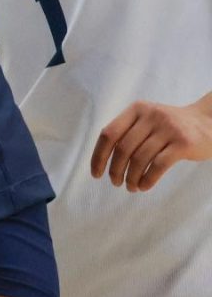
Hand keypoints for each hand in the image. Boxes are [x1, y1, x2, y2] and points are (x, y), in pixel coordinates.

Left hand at [92, 92, 211, 191]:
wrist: (208, 123)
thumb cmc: (171, 126)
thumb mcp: (147, 120)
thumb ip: (128, 132)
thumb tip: (102, 158)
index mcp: (136, 109)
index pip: (109, 134)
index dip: (99, 155)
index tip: (96, 174)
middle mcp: (150, 116)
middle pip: (123, 148)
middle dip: (115, 170)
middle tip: (116, 183)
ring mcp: (168, 128)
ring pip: (140, 159)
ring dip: (131, 178)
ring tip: (131, 187)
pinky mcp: (183, 143)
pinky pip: (158, 165)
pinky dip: (147, 179)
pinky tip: (144, 186)